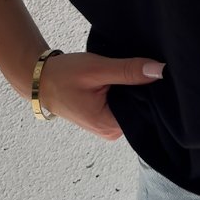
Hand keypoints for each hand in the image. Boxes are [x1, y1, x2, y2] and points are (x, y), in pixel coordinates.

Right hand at [37, 51, 164, 139]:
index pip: (147, 110)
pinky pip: (124, 106)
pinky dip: (126, 92)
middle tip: (141, 68)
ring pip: (133, 107)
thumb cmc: (64, 75)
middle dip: (144, 89)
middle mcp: (111, 132)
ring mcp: (108, 127)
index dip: (154, 91)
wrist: (40, 80)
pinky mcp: (105, 119)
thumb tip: (159, 70)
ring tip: (131, 73)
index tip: (156, 73)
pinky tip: (124, 80)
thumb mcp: (98, 69)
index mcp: (110, 126)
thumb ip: (128, 71)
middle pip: (142, 110)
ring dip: (134, 90)